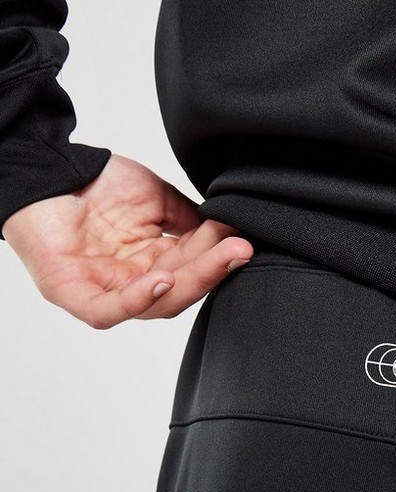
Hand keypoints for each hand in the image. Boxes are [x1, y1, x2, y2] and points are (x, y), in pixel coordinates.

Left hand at [1, 153, 256, 328]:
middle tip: (241, 250)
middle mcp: (133, 284)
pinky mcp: (74, 296)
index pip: (193, 269)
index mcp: (153, 265)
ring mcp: (105, 293)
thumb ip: (189, 220)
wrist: (44, 168)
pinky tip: (162, 280)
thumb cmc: (94, 183)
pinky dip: (138, 299)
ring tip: (218, 259)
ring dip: (190, 283)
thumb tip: (228, 230)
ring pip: (155, 303)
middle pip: (181, 290)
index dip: (218, 256)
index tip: (243, 238)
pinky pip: (110, 310)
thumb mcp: (155, 197)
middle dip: (213, 270)